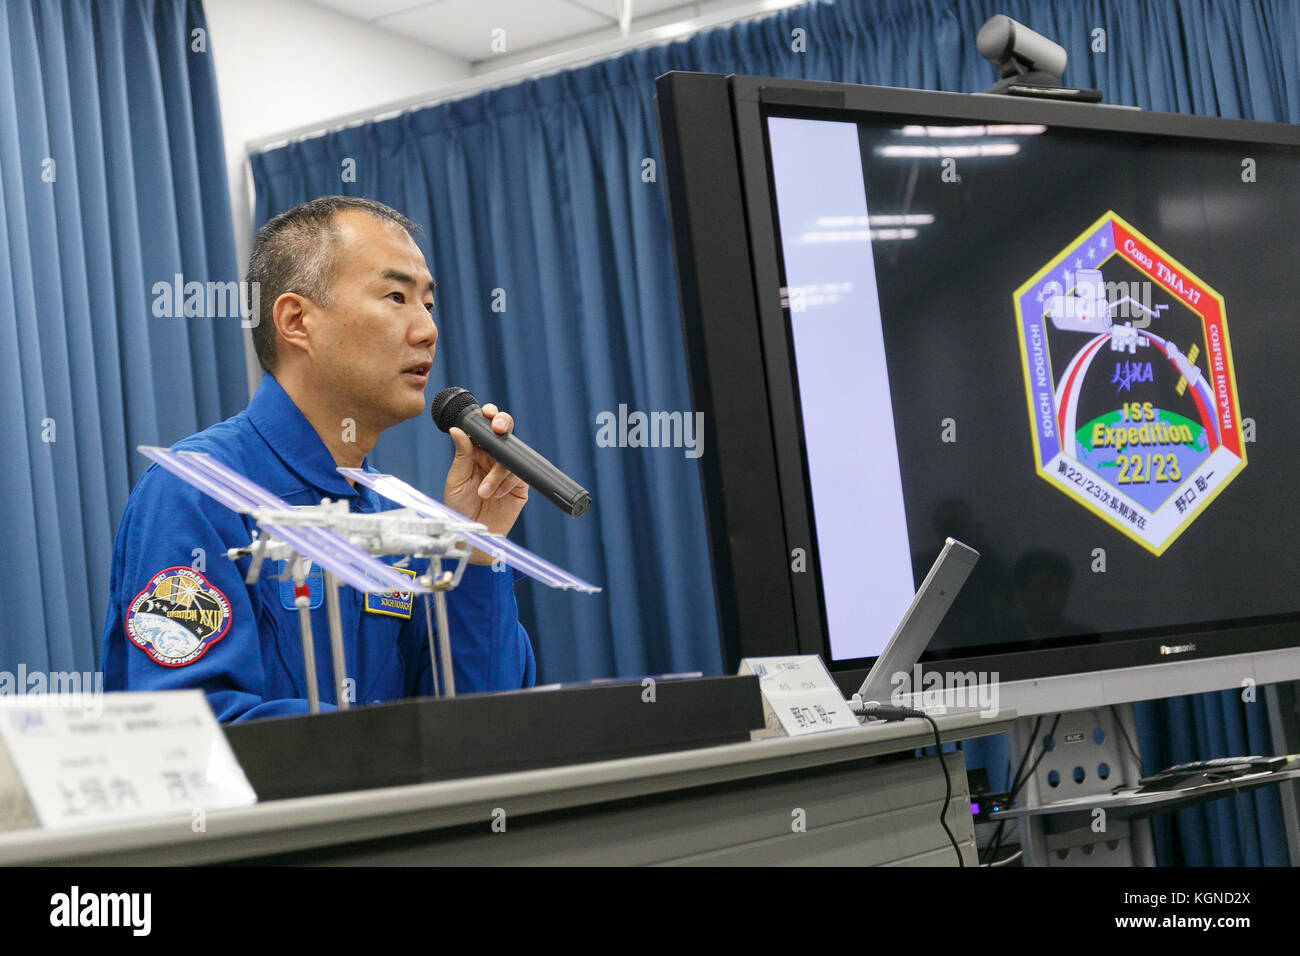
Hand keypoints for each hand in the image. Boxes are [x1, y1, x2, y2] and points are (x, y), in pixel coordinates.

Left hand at [444, 403, 528, 561]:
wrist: (473, 534)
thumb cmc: (460, 508)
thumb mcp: (456, 480)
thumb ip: (461, 454)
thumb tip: (457, 430)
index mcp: (476, 452)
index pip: (484, 429)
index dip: (489, 417)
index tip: (488, 413)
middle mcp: (493, 458)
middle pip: (504, 433)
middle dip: (503, 425)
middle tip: (498, 427)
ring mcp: (507, 471)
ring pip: (511, 457)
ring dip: (498, 473)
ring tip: (485, 492)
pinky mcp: (520, 485)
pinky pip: (519, 475)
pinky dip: (507, 483)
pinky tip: (497, 494)